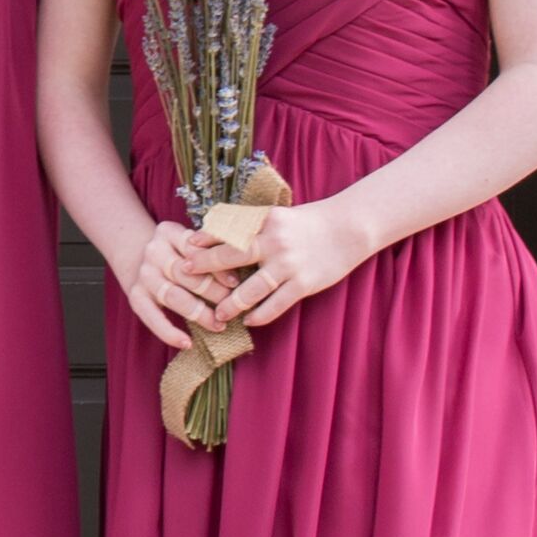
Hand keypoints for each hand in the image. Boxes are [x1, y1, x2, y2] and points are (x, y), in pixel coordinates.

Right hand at [120, 219, 225, 351]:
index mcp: (168, 232)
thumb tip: (239, 280)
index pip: (195, 250)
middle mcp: (152, 251)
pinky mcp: (135, 295)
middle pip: (185, 273)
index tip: (235, 284)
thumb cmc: (179, 251)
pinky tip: (186, 343)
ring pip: (172, 295)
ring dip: (198, 313)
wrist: (137, 254)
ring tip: (219, 325)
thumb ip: (211, 252)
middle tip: (232, 307)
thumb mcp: (192, 241)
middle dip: (212, 293)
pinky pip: (151, 317)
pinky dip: (168, 332)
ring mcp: (143, 274)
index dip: (217, 268)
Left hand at [193, 196, 375, 333]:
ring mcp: (289, 264)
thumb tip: (213, 233)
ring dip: (233, 302)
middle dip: (208, 265)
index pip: (230, 229)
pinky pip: (278, 303)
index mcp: (266, 221)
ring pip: (254, 287)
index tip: (187, 245)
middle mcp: (275, 242)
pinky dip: (262, 314)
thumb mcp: (276, 216)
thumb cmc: (306, 223)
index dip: (207, 237)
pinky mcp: (304, 283)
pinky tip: (249, 321)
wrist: (350, 228)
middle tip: (186, 274)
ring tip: (217, 314)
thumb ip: (249, 225)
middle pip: (234, 255)